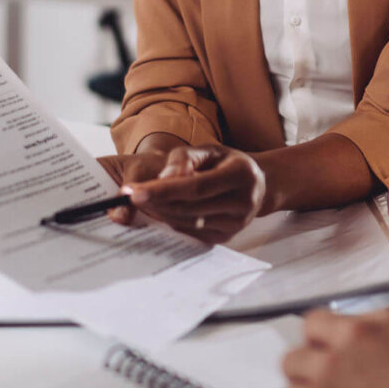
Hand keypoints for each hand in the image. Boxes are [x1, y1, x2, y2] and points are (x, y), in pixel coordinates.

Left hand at [97, 145, 265, 243]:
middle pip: (189, 207)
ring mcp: (237, 223)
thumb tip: (163, 178)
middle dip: (156, 202)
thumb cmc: (228, 163)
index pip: (197, 186)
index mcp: (241, 174)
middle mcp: (244, 202)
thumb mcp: (210, 150)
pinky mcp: (227, 237)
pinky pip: (191, 232)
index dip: (163, 190)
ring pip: (187, 222)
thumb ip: (185, 158)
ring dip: (161, 212)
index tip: (133, 192)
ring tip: (145, 199)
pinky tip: (165, 209)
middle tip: (130, 194)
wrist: (258, 184)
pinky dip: (173, 221)